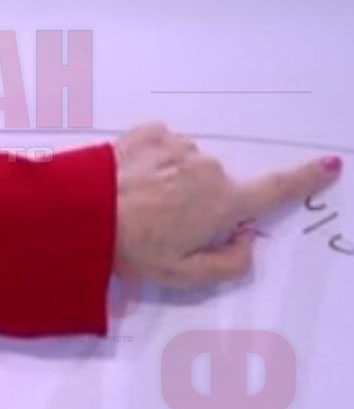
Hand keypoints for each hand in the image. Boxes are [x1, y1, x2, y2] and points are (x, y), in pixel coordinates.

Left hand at [112, 121, 341, 287]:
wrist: (79, 213)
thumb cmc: (132, 250)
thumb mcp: (184, 276)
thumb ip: (230, 262)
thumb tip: (247, 236)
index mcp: (223, 204)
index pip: (276, 189)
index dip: (305, 178)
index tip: (329, 164)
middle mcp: (208, 168)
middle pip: (217, 185)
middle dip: (199, 202)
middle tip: (161, 224)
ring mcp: (178, 146)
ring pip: (187, 165)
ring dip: (171, 180)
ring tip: (138, 202)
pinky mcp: (149, 132)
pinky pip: (162, 146)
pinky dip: (151, 161)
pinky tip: (129, 180)